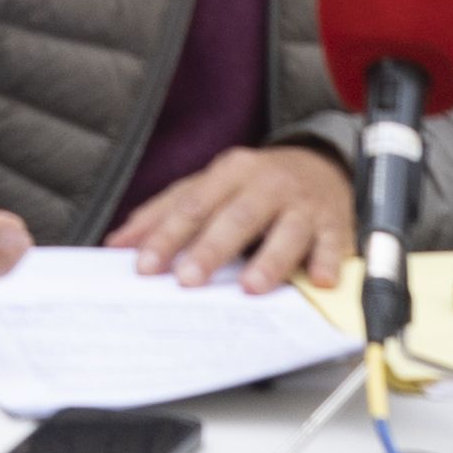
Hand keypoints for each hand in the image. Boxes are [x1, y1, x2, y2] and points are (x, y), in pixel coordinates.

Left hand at [113, 140, 352, 292]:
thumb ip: (163, 212)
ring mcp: (302, 204)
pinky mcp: (334, 223)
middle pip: (236, 217)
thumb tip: (117, 242)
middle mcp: (266, 184)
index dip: (166, 235)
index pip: (192, 205)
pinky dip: (328, 262)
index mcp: (229, 172)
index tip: (145, 265)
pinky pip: (333, 243)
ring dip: (269, 260)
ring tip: (251, 287)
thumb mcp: (208, 187)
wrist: (322, 165)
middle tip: (188, 279)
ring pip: (285, 231)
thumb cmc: (254, 185)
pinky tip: (321, 281)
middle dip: (210, 249)